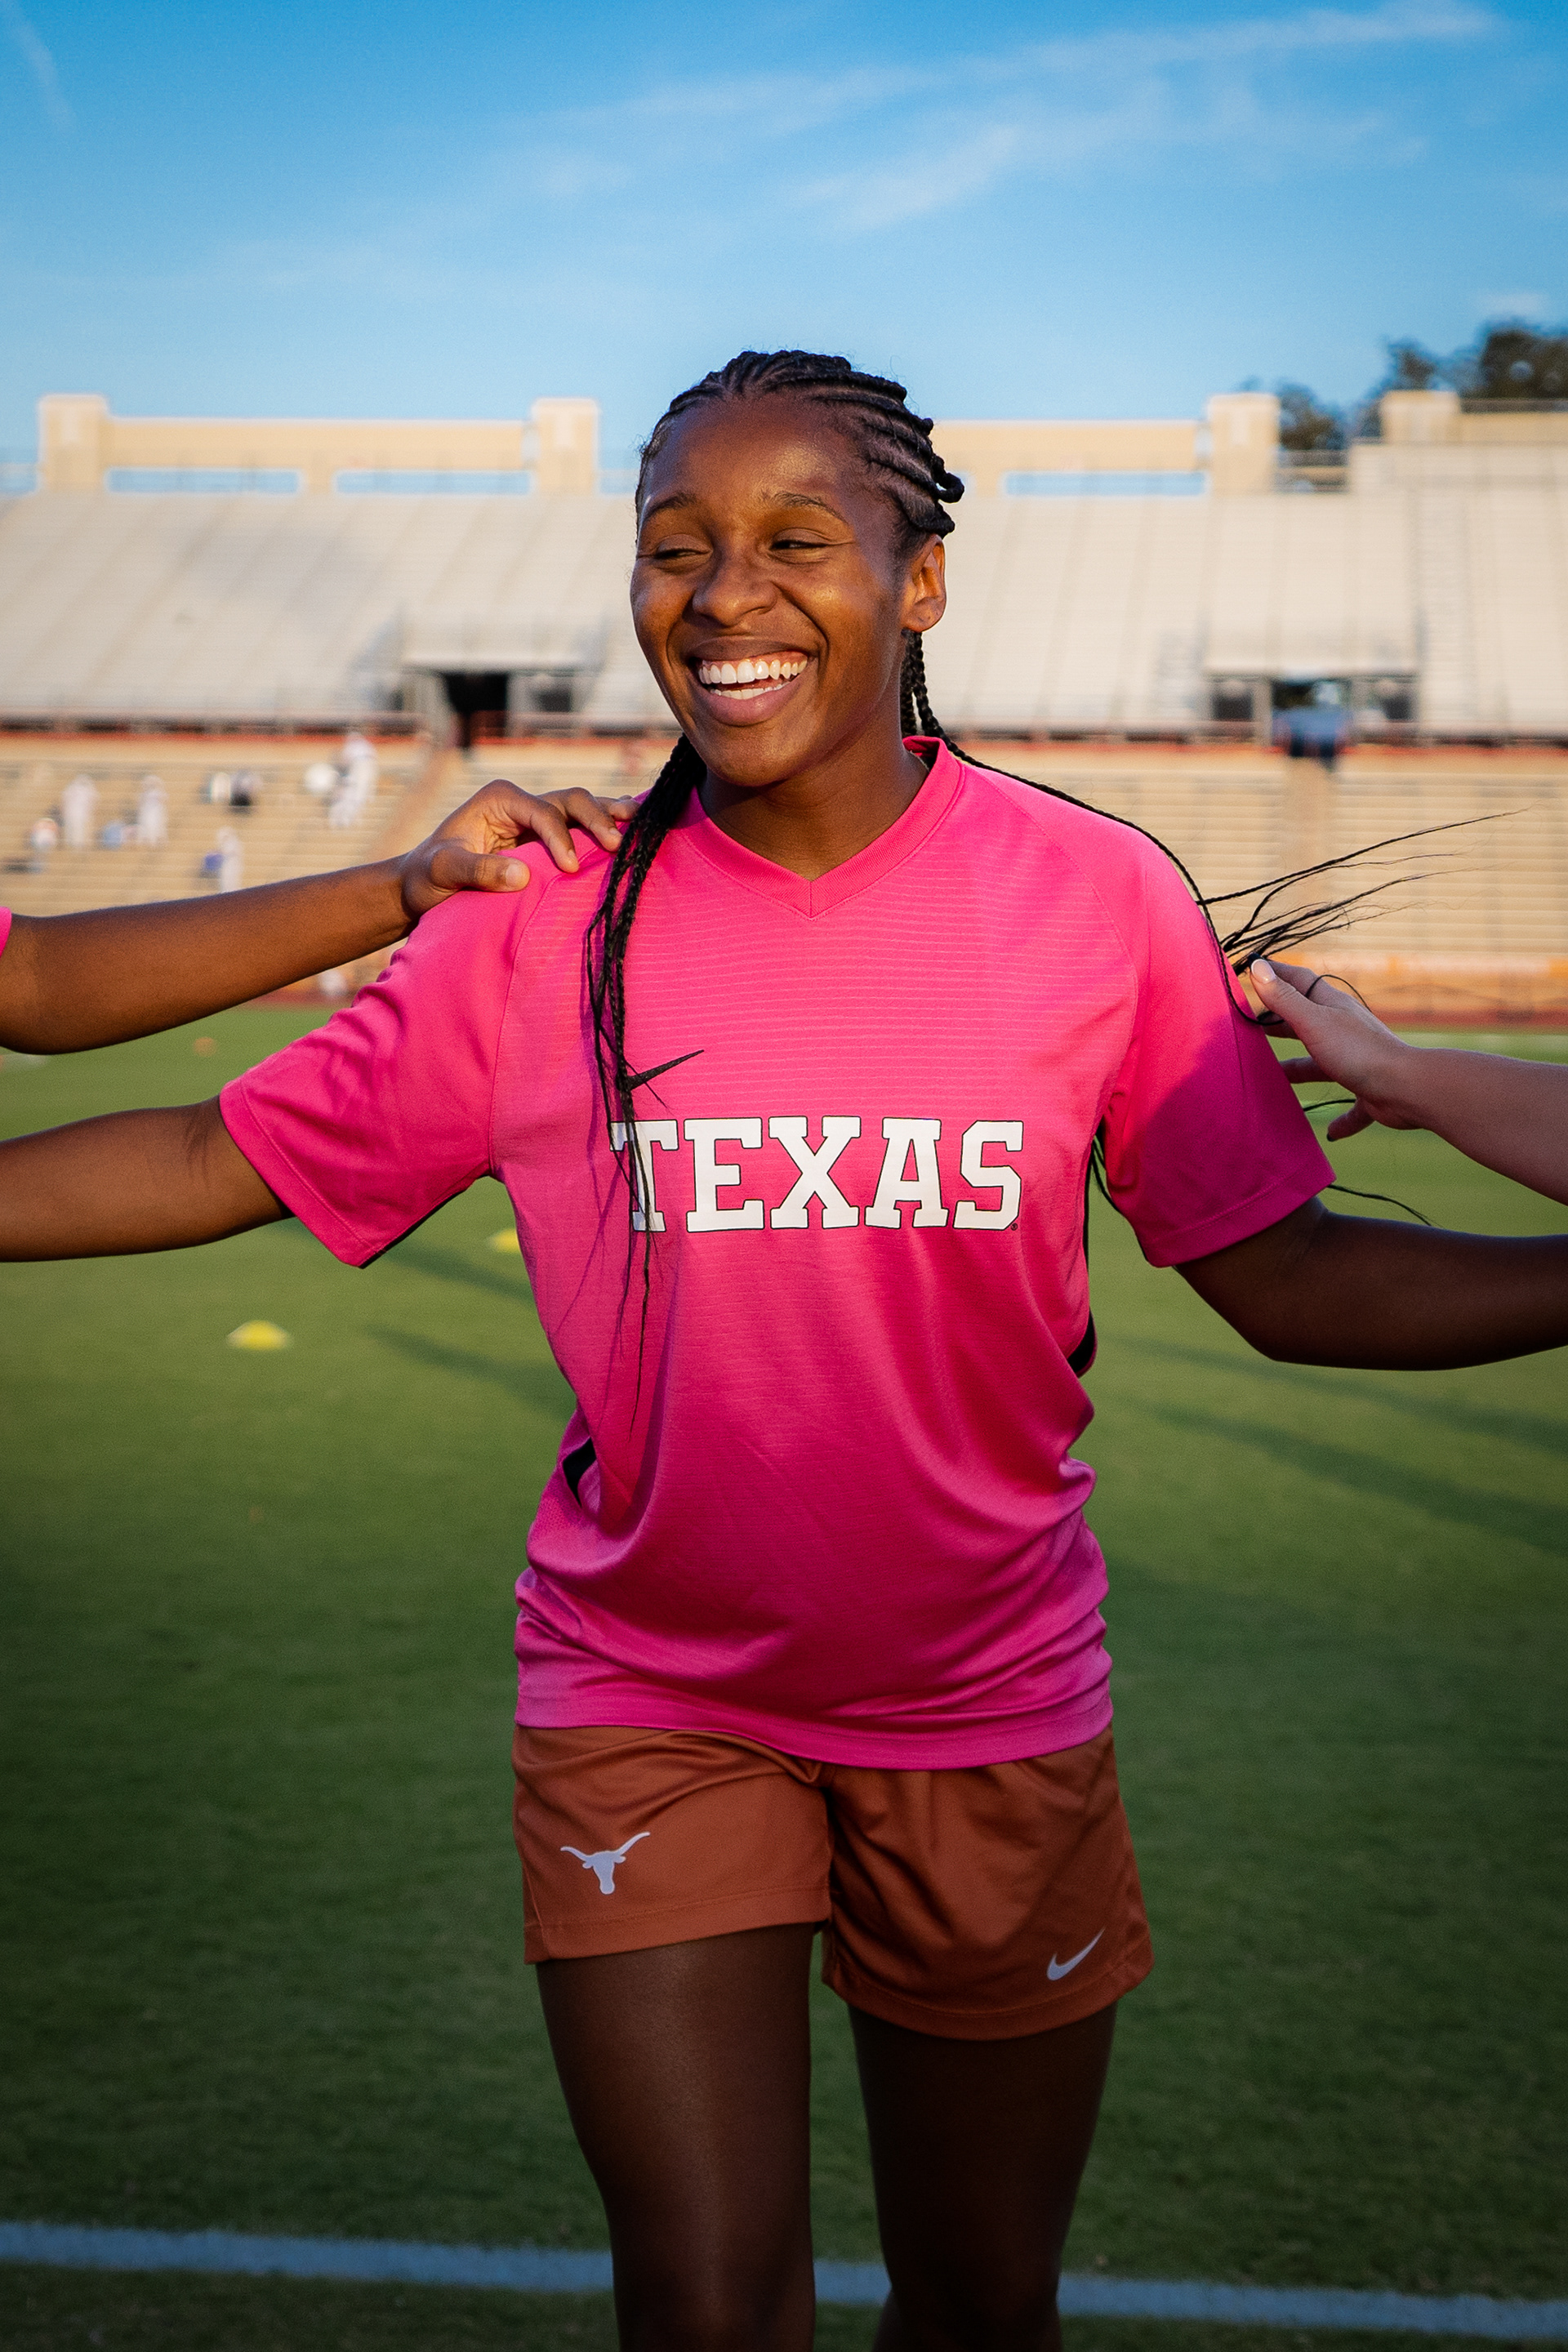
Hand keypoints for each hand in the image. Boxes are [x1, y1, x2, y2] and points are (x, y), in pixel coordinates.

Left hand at [398, 781, 636, 921]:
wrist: (425, 884)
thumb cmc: (429, 876)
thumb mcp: (444, 872)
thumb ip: (478, 871)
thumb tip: (521, 876)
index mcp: (500, 799)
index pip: (542, 812)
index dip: (561, 837)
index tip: (570, 869)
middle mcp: (523, 802)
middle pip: (571, 800)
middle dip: (596, 818)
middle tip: (615, 845)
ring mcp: (537, 818)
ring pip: (582, 807)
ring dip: (610, 815)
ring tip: (639, 824)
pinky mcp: (547, 838)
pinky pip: (582, 827)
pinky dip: (606, 826)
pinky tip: (633, 829)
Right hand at [1248, 957, 1421, 1139]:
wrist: (1405, 1088)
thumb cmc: (1358, 1051)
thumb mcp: (1313, 1021)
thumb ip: (1284, 999)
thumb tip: (1258, 967)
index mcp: (1333, 1008)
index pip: (1299, 982)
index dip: (1275, 973)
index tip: (1251, 968)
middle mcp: (1344, 1031)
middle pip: (1305, 1023)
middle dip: (1278, 1024)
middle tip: (1249, 1027)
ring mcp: (1356, 1062)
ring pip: (1320, 1064)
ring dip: (1298, 1070)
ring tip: (1272, 1077)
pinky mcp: (1369, 1093)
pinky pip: (1351, 1107)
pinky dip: (1341, 1120)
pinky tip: (1331, 1133)